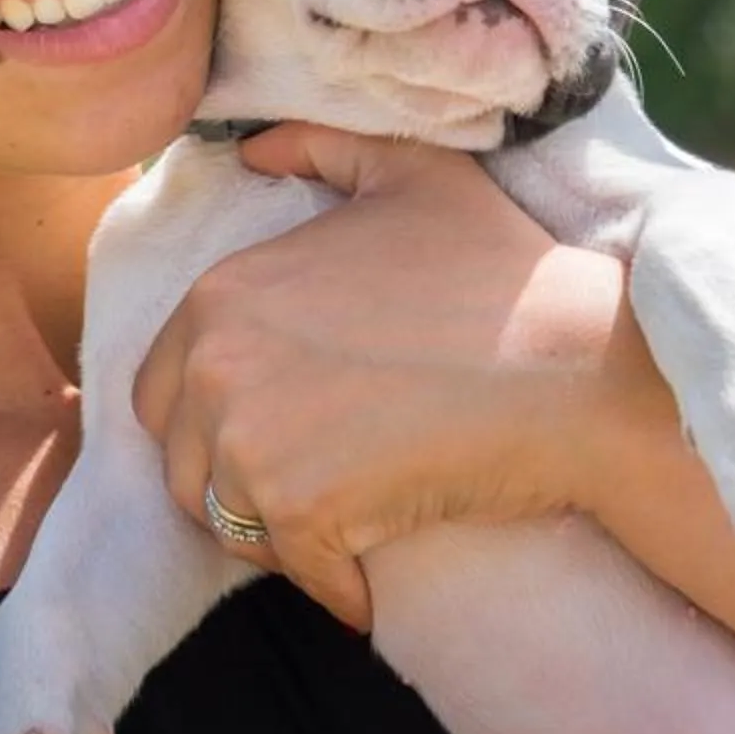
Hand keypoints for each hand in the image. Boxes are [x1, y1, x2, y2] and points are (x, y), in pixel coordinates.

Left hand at [130, 123, 631, 631]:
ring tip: (341, 528)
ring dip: (277, 536)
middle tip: (312, 484)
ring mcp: (251, 443)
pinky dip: (334, 587)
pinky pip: (295, 573)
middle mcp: (214, 367)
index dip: (216, 416)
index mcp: (220, 295)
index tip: (286, 429)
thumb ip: (319, 146)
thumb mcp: (410, 173)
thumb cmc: (501, 269)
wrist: (573, 366)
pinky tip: (371, 582)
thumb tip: (254, 151)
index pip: (161, 388)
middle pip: (183, 463)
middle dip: (236, 480)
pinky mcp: (299, 512)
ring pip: (228, 523)